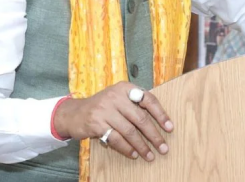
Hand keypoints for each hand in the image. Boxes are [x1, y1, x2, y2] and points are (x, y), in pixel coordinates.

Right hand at [53, 82, 172, 160]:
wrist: (74, 113)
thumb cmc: (102, 107)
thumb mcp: (118, 98)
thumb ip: (134, 105)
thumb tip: (160, 122)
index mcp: (124, 88)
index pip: (148, 99)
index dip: (161, 114)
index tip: (170, 128)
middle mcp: (115, 96)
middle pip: (140, 118)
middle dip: (154, 135)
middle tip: (163, 148)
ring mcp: (104, 110)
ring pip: (129, 131)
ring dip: (142, 146)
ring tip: (150, 155)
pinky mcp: (96, 124)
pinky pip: (116, 139)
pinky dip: (127, 149)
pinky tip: (134, 154)